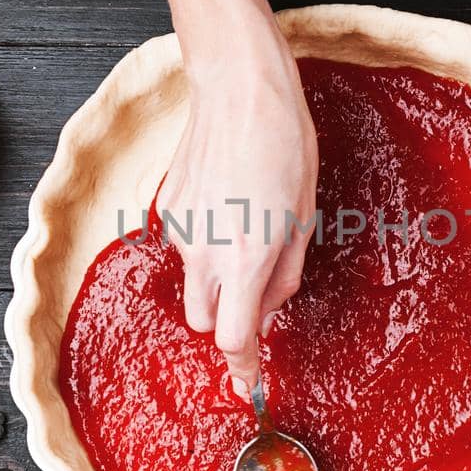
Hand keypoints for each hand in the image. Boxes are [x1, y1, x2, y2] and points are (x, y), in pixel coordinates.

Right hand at [158, 15, 317, 387]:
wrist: (239, 87)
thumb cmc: (285, 143)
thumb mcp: (304, 215)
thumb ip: (286, 273)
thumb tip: (270, 308)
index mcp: (247, 258)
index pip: (233, 340)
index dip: (243, 368)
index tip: (250, 382)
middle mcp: (205, 251)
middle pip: (204, 322)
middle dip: (227, 321)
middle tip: (255, 294)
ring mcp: (179, 229)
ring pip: (191, 283)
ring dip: (214, 281)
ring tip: (244, 234)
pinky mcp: (166, 206)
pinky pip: (184, 244)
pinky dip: (203, 241)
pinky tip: (226, 201)